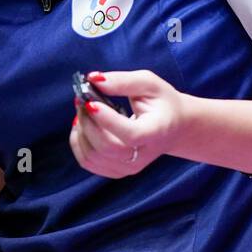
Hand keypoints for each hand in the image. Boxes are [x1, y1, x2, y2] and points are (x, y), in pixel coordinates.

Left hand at [69, 70, 185, 177]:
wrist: (173, 128)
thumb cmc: (161, 103)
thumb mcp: (149, 83)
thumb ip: (122, 81)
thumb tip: (94, 80)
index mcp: (156, 132)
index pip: (131, 135)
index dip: (108, 121)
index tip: (91, 102)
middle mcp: (143, 155)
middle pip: (107, 148)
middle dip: (88, 122)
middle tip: (82, 100)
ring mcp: (130, 167)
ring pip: (93, 156)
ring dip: (80, 131)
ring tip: (83, 110)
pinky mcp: (117, 171)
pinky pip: (88, 162)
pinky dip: (78, 142)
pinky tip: (83, 125)